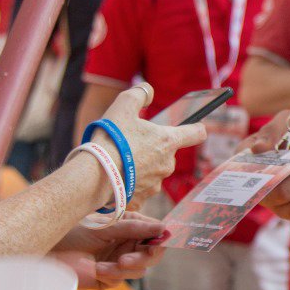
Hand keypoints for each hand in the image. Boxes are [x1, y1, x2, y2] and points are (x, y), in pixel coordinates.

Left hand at [53, 211, 167, 287]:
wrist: (49, 253)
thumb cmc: (73, 232)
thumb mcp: (105, 226)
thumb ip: (134, 227)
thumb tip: (163, 227)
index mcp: (130, 225)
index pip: (156, 233)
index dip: (160, 240)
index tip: (156, 246)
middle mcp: (128, 243)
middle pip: (152, 255)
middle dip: (141, 259)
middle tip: (124, 261)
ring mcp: (120, 261)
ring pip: (139, 270)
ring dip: (120, 269)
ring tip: (99, 266)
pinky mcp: (110, 278)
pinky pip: (120, 280)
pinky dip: (109, 275)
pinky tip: (95, 269)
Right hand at [89, 87, 205, 200]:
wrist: (93, 175)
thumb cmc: (110, 138)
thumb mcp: (123, 105)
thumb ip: (139, 93)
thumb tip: (148, 91)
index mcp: (168, 141)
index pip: (196, 133)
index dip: (196, 127)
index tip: (194, 126)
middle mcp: (167, 164)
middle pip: (168, 152)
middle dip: (154, 147)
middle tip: (132, 142)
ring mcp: (155, 184)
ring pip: (154, 170)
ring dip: (142, 165)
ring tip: (121, 160)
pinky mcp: (142, 198)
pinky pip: (139, 187)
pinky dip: (130, 182)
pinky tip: (116, 176)